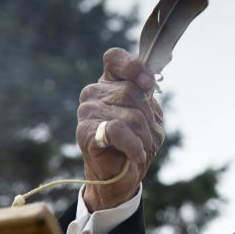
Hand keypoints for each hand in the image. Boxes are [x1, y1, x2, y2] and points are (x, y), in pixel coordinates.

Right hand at [76, 47, 162, 211]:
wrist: (121, 176)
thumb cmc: (136, 141)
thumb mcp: (148, 114)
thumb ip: (146, 95)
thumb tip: (148, 84)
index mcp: (109, 82)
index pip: (114, 58)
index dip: (134, 67)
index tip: (148, 83)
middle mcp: (93, 92)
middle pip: (133, 91)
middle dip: (149, 116)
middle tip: (146, 134)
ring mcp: (87, 112)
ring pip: (130, 113)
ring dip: (144, 135)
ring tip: (139, 147)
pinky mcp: (85, 133)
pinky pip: (118, 130)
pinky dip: (133, 143)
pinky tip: (137, 154)